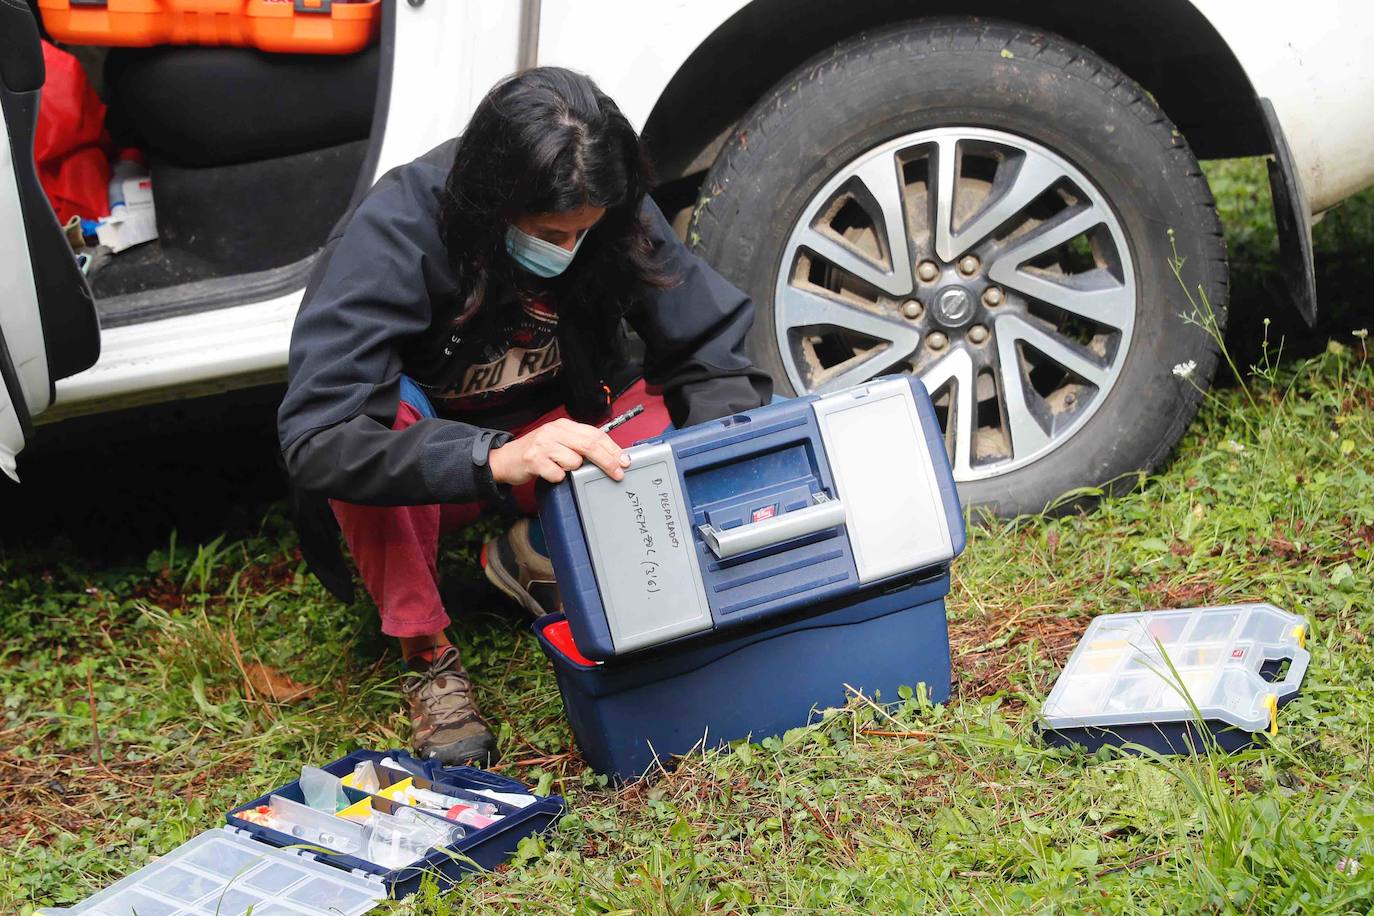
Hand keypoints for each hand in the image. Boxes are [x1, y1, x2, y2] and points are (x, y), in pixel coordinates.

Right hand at [488, 418, 631, 485]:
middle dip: (608, 461)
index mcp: (563, 425)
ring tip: (559, 467)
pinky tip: (548, 473)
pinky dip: (557, 478)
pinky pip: (559, 474)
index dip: (612, 448)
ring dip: (572, 470)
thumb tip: (609, 455)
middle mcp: (554, 431)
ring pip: (574, 462)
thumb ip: (579, 444)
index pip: (595, 434)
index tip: (624, 460)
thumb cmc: (536, 452)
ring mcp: (543, 445)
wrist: (504, 459)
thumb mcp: (558, 441)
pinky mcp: (535, 461)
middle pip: (590, 445)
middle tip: (618, 473)